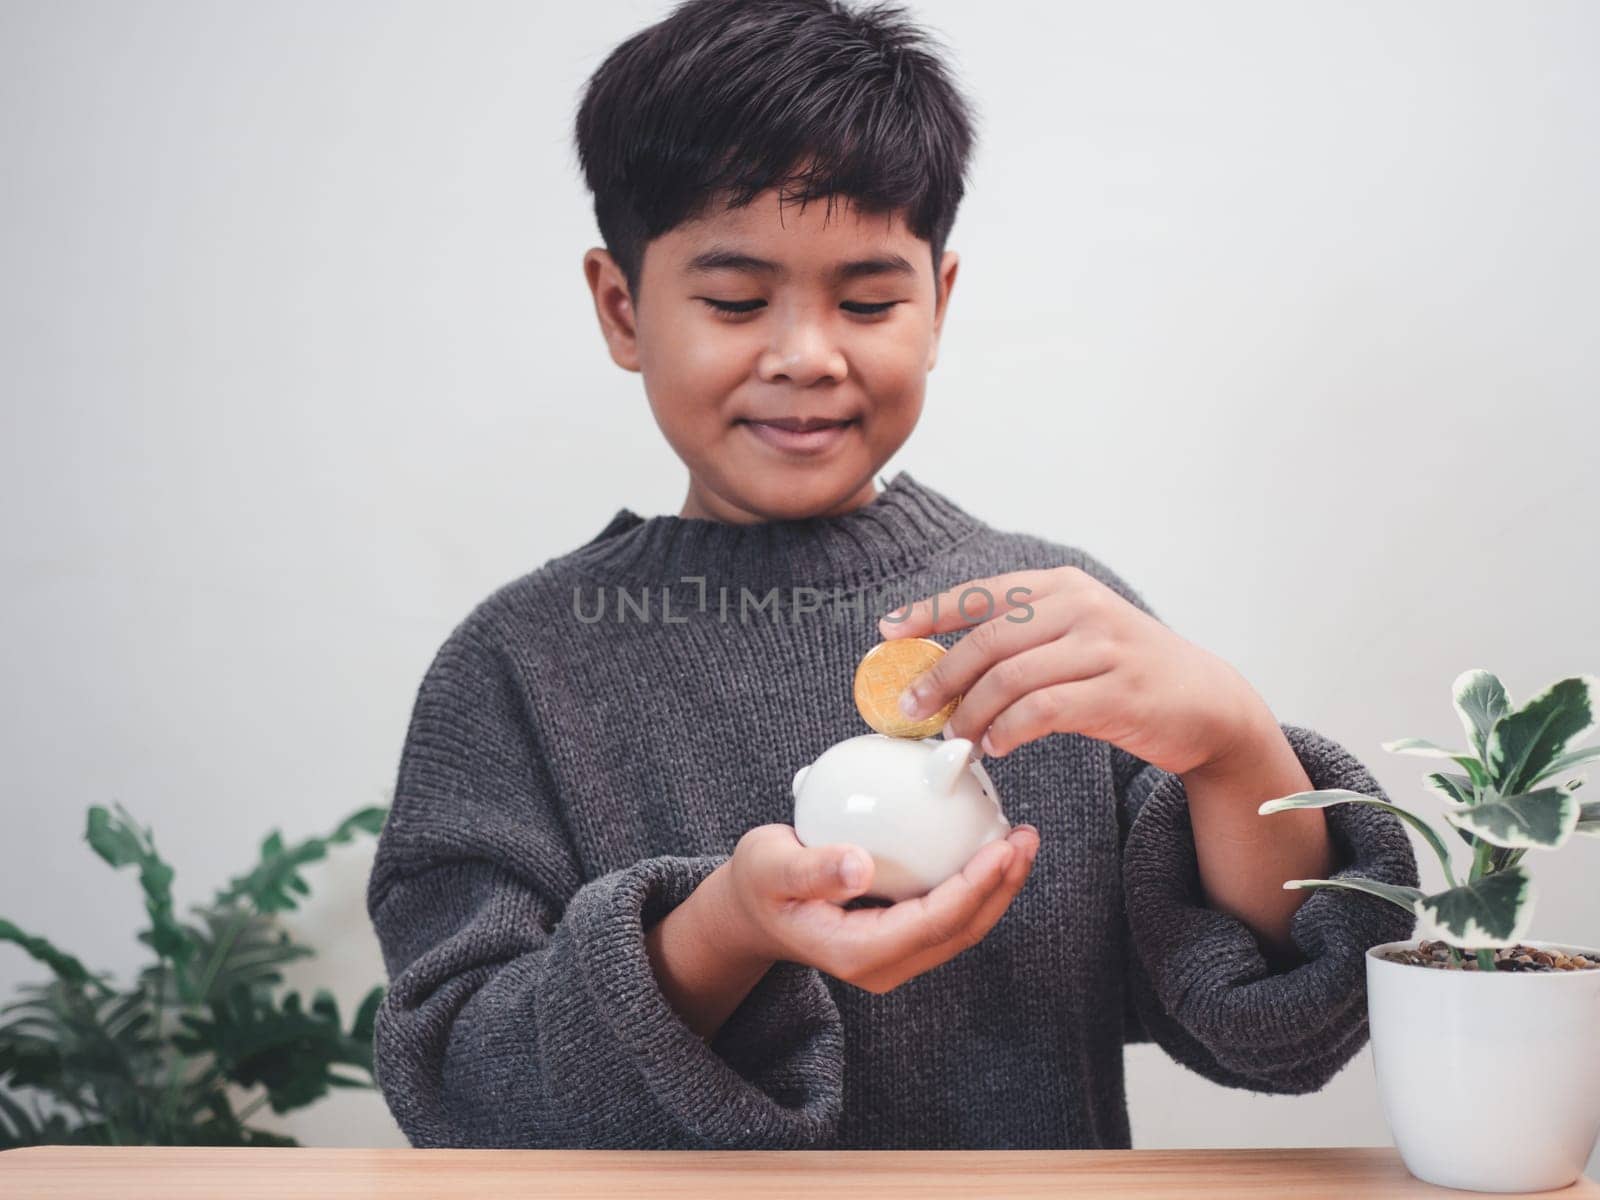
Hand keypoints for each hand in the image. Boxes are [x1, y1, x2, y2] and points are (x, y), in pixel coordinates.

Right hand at [713, 822, 1039, 994]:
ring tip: (1020, 840)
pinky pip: (949, 915)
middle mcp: (883, 963)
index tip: (1002, 847)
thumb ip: (811, 870)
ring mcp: (895, 956)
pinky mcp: (901, 939)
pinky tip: (987, 846)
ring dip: (997, 887)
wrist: (753, 909)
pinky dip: (975, 883)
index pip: (933, 923)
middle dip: (1001, 887)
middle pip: (960, 930)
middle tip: (1026, 838)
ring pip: (962, 926)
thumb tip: (858, 865)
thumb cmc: (760, 883)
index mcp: (858, 952)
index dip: (975, 887)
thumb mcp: (769, 867)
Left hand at [879, 567, 1267, 776]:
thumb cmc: (1126, 674)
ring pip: (1010, 678)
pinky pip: (1044, 710)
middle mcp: (1081, 607)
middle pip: (988, 640)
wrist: (1208, 702)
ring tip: (955, 741)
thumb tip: (944, 670)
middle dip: (940, 677)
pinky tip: (995, 747)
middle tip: (911, 711)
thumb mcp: (1077, 636)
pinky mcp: (1117, 691)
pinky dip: (1009, 730)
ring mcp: (1102, 647)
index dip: (930, 611)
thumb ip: (1022, 642)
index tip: (888, 632)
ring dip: (971, 714)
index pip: (983, 593)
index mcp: (1062, 587)